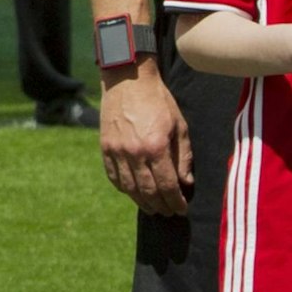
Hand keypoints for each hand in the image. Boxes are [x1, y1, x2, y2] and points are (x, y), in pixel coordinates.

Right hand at [99, 63, 192, 214]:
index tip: (182, 209)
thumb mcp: (179, 126)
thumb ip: (183, 157)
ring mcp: (116, 151)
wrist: (128, 78)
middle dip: (161, 206)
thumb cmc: (158, 100)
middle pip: (148, 192)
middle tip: (169, 212)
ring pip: (129, 188)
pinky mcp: (105, 147)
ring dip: (142, 202)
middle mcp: (134, 152)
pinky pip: (113, 177)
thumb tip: (186, 183)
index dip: (176, 202)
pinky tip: (133, 193)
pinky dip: (124, 189)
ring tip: (153, 208)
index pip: (168, 186)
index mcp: (156, 147)